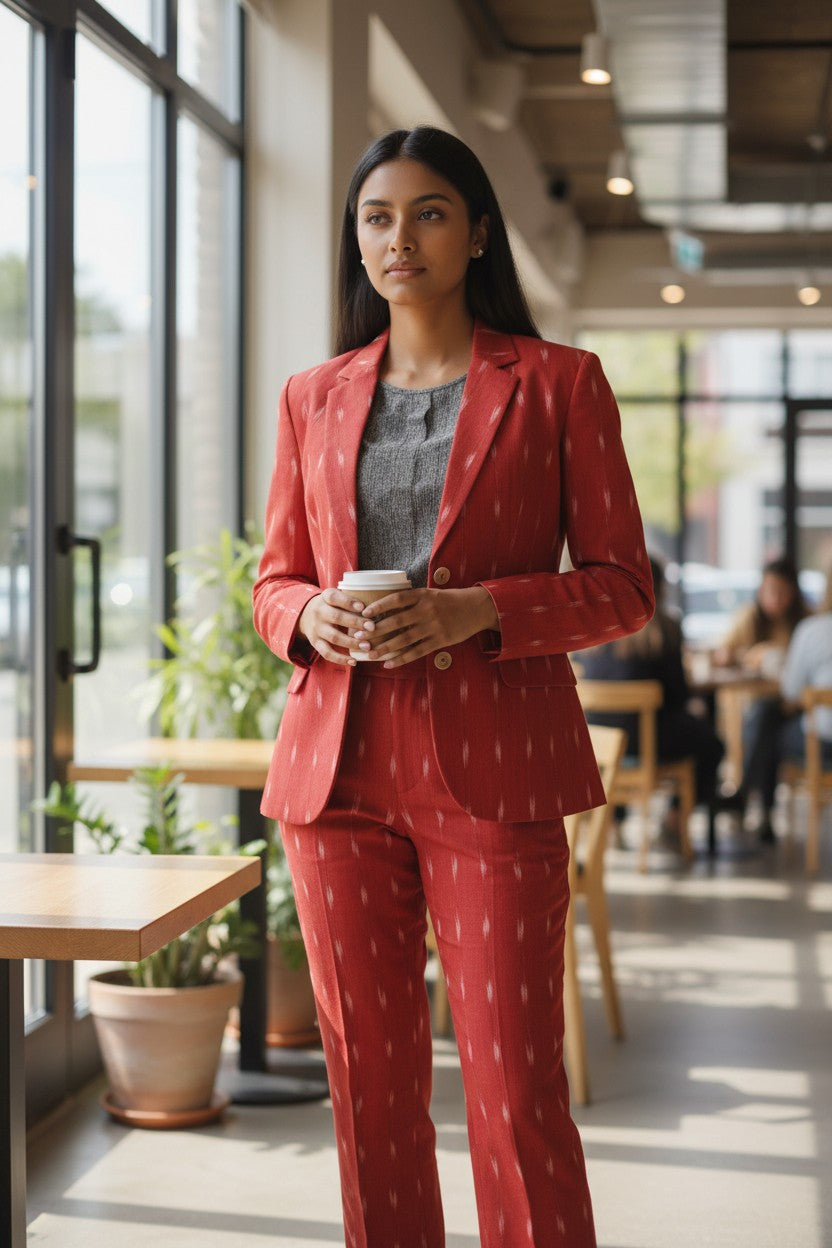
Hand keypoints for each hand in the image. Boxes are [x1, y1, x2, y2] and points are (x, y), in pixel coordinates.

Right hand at [296, 589, 368, 665]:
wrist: (306, 615)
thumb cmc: (331, 605)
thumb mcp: (337, 596)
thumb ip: (351, 598)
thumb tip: (375, 605)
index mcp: (325, 597)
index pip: (334, 597)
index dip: (348, 602)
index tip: (363, 607)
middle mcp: (319, 612)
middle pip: (336, 617)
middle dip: (356, 623)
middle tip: (372, 627)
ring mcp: (316, 629)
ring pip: (334, 637)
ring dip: (352, 643)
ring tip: (367, 646)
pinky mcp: (315, 643)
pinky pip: (327, 653)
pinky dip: (340, 659)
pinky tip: (354, 661)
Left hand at [354, 586, 498, 667]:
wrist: (478, 607)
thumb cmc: (451, 600)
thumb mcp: (432, 594)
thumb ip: (413, 599)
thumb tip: (387, 607)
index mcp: (423, 595)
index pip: (397, 599)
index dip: (380, 606)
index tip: (364, 613)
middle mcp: (427, 610)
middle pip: (396, 621)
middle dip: (376, 630)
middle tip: (359, 637)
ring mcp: (434, 626)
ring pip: (405, 639)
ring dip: (385, 647)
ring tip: (370, 653)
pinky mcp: (441, 640)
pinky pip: (417, 651)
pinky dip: (402, 658)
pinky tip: (389, 663)